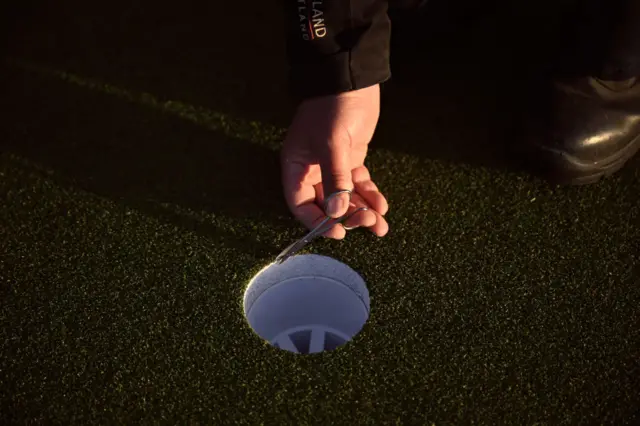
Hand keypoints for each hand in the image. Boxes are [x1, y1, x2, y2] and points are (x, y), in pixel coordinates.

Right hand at [281, 84, 388, 239]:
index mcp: (296, 167)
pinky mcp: (351, 160)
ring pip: (346, 198)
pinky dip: (370, 196)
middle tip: (367, 221)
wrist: (352, 78)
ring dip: (362, 212)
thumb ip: (335, 180)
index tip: (337, 232)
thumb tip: (336, 214)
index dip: (316, 222)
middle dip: (347, 217)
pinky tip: (383, 205)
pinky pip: (359, 186)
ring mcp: (333, 166)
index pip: (300, 204)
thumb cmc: (331, 108)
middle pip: (326, 205)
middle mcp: (312, 170)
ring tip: (381, 224)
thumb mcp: (331, 144)